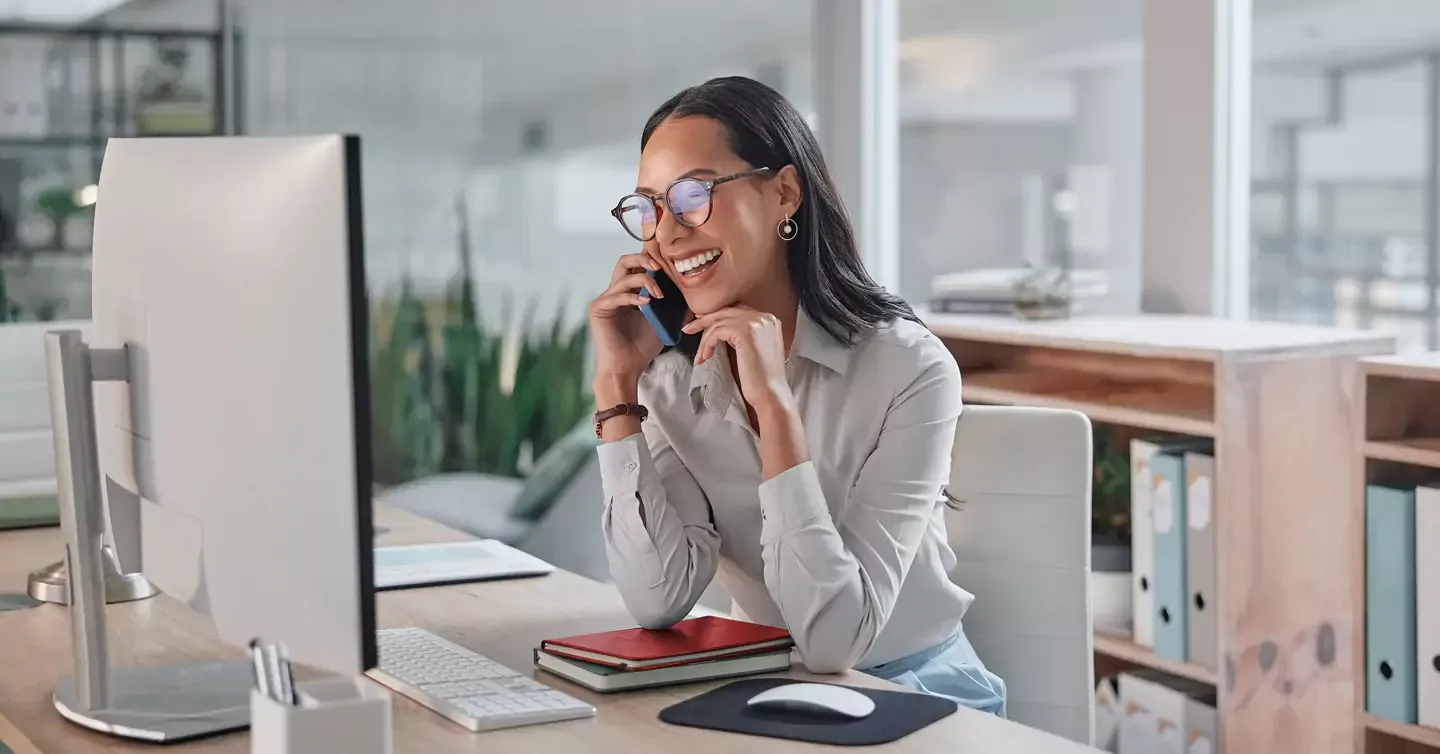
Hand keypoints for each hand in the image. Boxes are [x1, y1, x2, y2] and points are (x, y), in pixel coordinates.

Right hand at [589, 251, 667, 387]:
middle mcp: (615, 292)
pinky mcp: (599, 308)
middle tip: (659, 267)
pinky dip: (633, 296)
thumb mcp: (663, 323)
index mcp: (629, 292)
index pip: (637, 266)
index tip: (669, 263)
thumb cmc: (642, 348)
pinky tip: (646, 302)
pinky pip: (617, 295)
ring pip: (623, 276)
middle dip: (643, 259)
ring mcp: (606, 299)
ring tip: (659, 294)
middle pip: (625, 261)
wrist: (627, 368)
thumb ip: (674, 308)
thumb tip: (695, 298)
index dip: (651, 260)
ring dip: (644, 280)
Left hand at [682, 306, 793, 415]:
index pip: (736, 310)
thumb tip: (721, 326)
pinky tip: (705, 356)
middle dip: (704, 320)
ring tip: (701, 356)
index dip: (717, 317)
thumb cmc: (761, 378)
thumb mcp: (755, 348)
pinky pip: (717, 332)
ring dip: (705, 340)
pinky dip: (708, 344)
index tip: (701, 323)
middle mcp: (763, 317)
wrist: (770, 394)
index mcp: (768, 320)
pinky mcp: (744, 333)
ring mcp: (755, 323)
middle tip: (688, 329)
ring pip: (719, 323)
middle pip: (726, 311)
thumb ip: (744, 334)